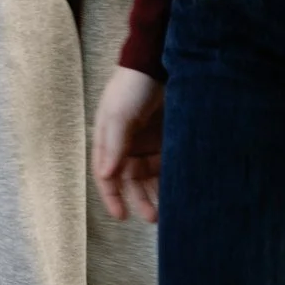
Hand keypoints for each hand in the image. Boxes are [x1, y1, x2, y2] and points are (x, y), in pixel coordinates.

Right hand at [92, 66, 164, 222]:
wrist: (159, 67)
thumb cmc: (131, 89)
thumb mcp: (118, 117)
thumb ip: (113, 147)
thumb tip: (105, 176)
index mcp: (108, 142)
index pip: (106, 175)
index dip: (112, 196)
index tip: (121, 216)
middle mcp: (127, 147)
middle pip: (130, 181)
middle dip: (139, 200)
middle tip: (151, 217)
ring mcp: (148, 145)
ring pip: (150, 178)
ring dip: (156, 195)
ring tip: (167, 212)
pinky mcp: (168, 143)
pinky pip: (168, 168)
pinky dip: (171, 182)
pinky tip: (179, 193)